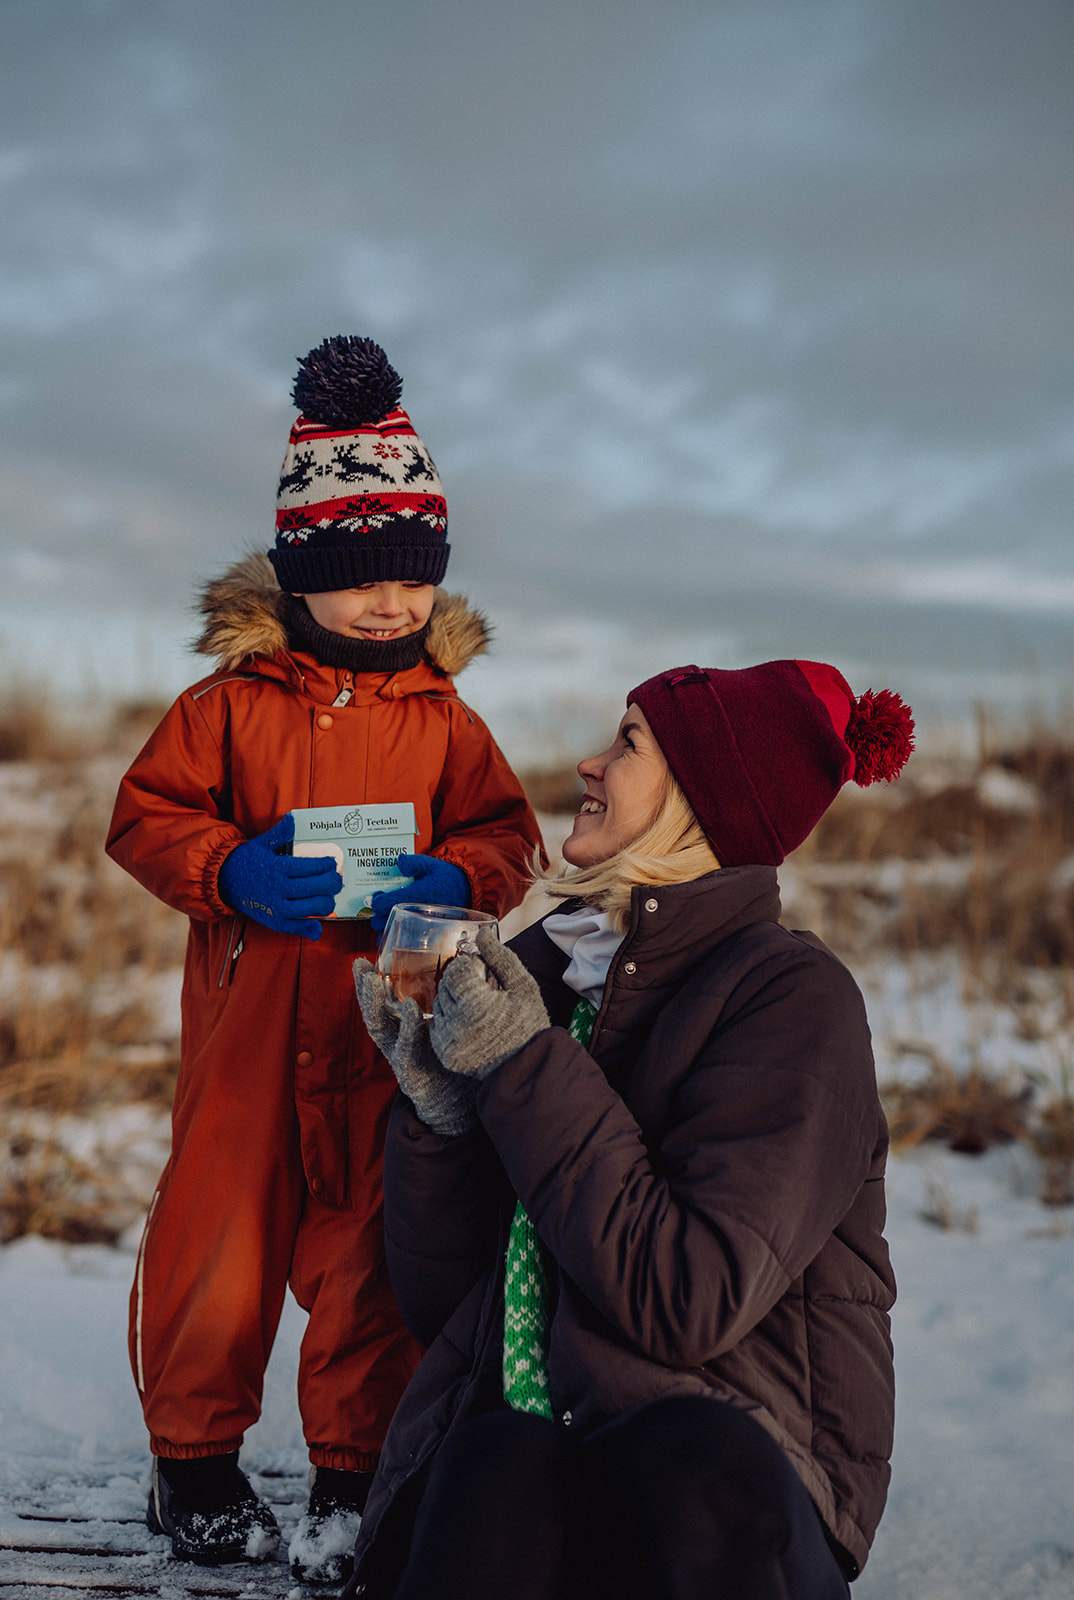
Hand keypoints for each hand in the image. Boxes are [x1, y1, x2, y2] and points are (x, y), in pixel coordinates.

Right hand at [218, 813, 341, 940]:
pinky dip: (307, 927)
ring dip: (325, 903)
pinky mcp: (271, 920)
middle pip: (313, 888)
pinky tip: (319, 924)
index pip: (309, 867)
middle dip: (331, 883)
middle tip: (337, 879)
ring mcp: (274, 906)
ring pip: (308, 908)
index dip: (326, 865)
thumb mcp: (262, 843)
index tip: (332, 863)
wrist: (223, 880)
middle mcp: (277, 888)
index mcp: (277, 867)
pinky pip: (293, 927)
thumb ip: (280, 833)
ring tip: (330, 896)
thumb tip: (293, 819)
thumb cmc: (246, 860)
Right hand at [353, 959, 477, 1135]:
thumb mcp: (454, 1030)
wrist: (465, 1110)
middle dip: (364, 990)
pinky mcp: (414, 1077)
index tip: (365, 960)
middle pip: (375, 1014)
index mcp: (407, 1033)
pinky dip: (409, 1030)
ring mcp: (403, 1062)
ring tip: (374, 980)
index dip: (372, 984)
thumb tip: (469, 965)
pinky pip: (408, 1051)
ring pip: (382, 1031)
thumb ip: (456, 1004)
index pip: (385, 1005)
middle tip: (360, 965)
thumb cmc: (460, 1067)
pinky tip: (412, 1010)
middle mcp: (399, 1045)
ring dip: (375, 1005)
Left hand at [370, 854, 469, 933]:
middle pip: (386, 919)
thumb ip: (414, 862)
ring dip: (385, 925)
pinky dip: (396, 935)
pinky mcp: (427, 932)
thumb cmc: (447, 877)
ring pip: (394, 931)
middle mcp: (420, 911)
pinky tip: (395, 926)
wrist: (467, 892)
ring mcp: (423, 924)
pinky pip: (405, 939)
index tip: (377, 896)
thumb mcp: (432, 864)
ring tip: (385, 916)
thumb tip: (400, 861)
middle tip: (378, 907)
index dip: (377, 901)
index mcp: (419, 893)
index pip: (388, 902)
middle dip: (377, 914)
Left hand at [429, 925, 549, 1079]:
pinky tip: (471, 1025)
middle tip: (484, 993)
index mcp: (477, 1005)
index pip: (457, 970)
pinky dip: (450, 1020)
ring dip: (454, 1000)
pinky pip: (437, 1025)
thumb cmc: (530, 1025)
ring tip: (479, 1010)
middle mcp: (456, 1024)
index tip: (486, 976)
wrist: (528, 1070)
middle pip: (446, 985)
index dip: (472, 968)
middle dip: (462, 983)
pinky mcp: (444, 1054)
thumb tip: (482, 931)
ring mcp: (448, 1042)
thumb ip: (500, 957)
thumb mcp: (523, 987)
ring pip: (439, 1004)